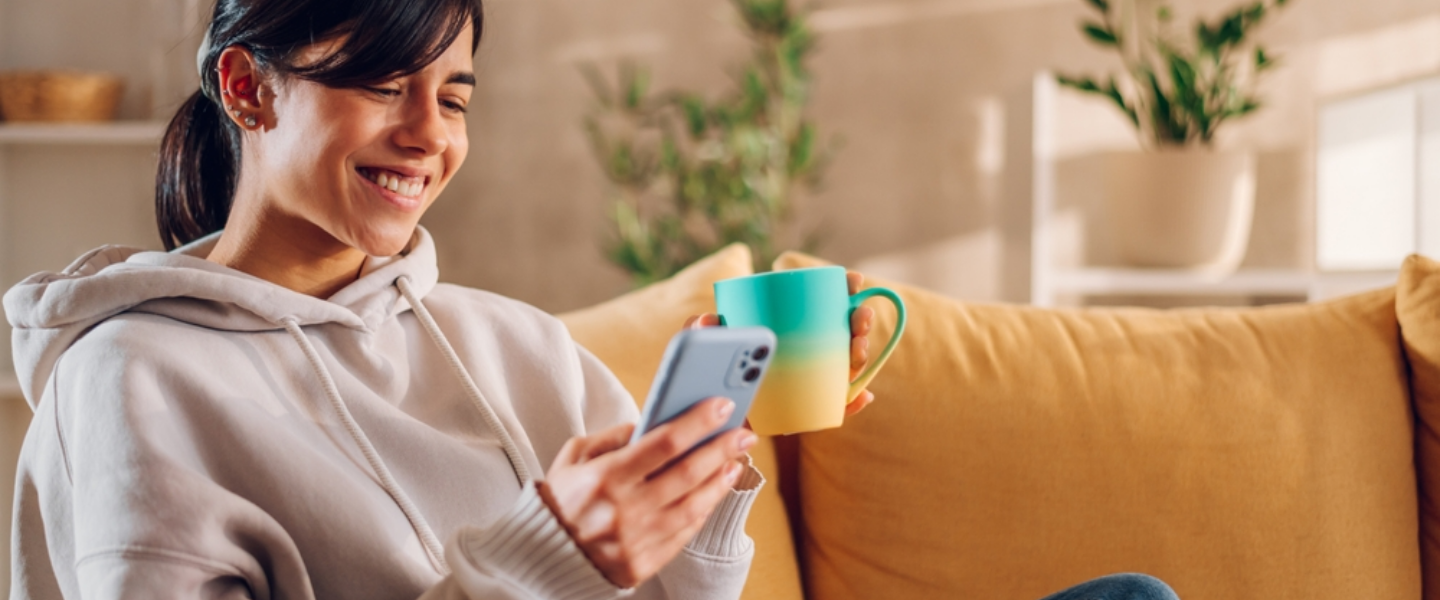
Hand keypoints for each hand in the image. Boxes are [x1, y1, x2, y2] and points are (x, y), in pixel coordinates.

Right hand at [538, 399, 757, 587]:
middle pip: (688, 473)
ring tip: (733, 461)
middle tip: (742, 432)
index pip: (665, 442)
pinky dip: (703, 510)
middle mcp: (624, 510)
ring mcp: (635, 541)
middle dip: (722, 448)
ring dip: (721, 481)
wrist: (537, 557)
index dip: (698, 421)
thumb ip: (612, 436)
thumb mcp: (574, 456)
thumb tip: (651, 423)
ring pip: (694, 506)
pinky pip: (684, 534)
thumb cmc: (560, 499)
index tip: (722, 405)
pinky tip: (712, 492)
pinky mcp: (642, 565)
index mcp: (605, 477)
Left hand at [683, 269, 876, 417]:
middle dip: (858, 321)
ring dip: (861, 355)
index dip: (844, 288)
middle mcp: (804, 350)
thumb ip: (700, 333)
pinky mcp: (809, 406)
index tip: (854, 280)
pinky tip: (864, 398)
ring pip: (846, 363)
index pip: (821, 302)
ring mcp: (810, 377)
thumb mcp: (703, 350)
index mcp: (786, 327)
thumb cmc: (706, 376)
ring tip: (858, 354)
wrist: (707, 421)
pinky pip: (836, 404)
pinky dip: (852, 401)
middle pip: (842, 330)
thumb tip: (708, 320)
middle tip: (859, 318)